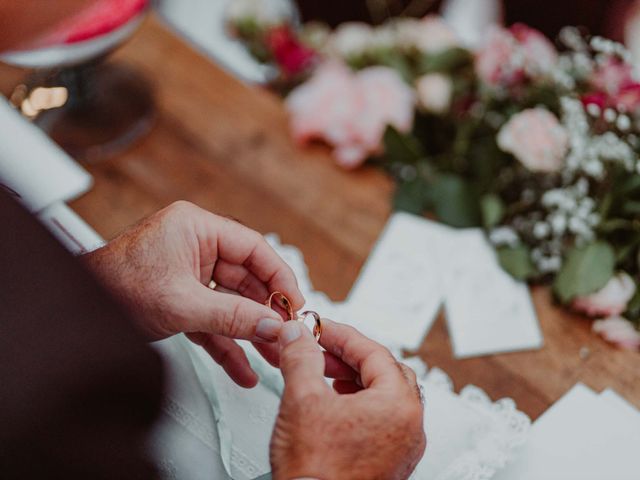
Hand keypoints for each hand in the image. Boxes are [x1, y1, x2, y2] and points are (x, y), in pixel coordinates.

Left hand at [84, 201, 304, 386]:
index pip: (253, 248)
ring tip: (272, 355)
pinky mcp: (181, 298)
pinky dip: (226, 342)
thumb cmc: (113, 287)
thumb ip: (233, 316)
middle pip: (246, 278)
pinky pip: (213, 319)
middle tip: (286, 334)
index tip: (294, 303)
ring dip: (250, 331)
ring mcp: (188, 273)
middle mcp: (195, 245)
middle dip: (265, 312)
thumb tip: (272, 326)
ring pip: (232, 302)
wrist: (75, 313)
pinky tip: (242, 365)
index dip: (279, 276)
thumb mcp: (183, 304)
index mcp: (196, 227)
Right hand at [270, 319, 425, 479]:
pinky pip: (383, 421)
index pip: (374, 353)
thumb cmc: (317, 474)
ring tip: (324, 376)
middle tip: (322, 350)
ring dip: (355, 379)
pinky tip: (335, 407)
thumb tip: (297, 335)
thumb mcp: (302, 400)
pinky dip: (360, 405)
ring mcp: (404, 448)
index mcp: (398, 406)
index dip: (342, 335)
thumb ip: (300, 357)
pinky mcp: (392, 463)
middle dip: (350, 356)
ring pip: (385, 396)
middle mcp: (410, 427)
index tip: (320, 329)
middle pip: (385, 372)